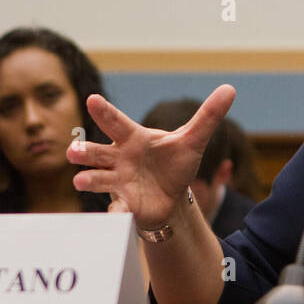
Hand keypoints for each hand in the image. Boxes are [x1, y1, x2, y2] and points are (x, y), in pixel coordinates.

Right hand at [67, 85, 235, 230]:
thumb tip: (229, 88)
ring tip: (80, 181)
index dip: (105, 111)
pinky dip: (115, 212)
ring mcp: (118, 181)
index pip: (117, 122)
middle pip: (98, 152)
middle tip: (74, 149)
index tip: (92, 99)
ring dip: (88, 179)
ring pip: (97, 179)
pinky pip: (117, 208)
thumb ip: (208, 115)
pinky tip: (116, 215)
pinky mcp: (124, 203)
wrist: (172, 196)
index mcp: (134, 139)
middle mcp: (120, 158)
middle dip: (84, 150)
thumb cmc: (175, 163)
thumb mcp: (193, 140)